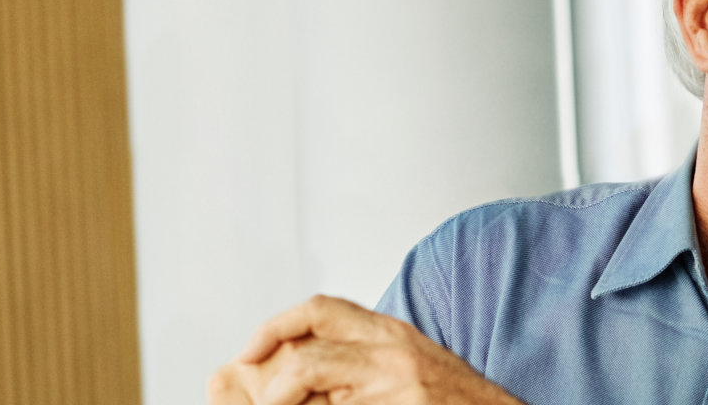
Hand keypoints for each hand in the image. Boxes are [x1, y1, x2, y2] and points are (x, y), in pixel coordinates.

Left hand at [214, 294, 522, 404]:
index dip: (273, 328)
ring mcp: (396, 388)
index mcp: (394, 334)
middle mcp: (394, 355)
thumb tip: (301, 366)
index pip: (320, 311)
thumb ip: (366, 358)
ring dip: (281, 404)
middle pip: (305, 355)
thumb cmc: (460, 403)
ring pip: (309, 382)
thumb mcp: (413, 365)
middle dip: (270, 388)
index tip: (248, 354)